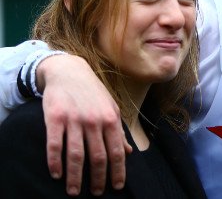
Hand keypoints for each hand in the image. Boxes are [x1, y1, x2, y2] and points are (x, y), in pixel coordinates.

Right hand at [38, 54, 131, 195]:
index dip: (118, 171)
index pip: (117, 151)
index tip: (117, 186)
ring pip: (76, 155)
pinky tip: (56, 174)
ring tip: (74, 191)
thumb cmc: (93, 93)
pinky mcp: (55, 118)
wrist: (69, 71)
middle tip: (97, 193)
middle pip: (97, 156)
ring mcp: (74, 120)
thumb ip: (119, 131)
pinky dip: (55, 162)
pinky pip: (55, 145)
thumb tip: (129, 152)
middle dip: (98, 178)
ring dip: (75, 176)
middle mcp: (94, 121)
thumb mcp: (111, 108)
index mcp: (111, 119)